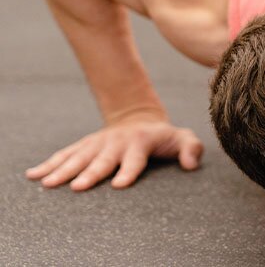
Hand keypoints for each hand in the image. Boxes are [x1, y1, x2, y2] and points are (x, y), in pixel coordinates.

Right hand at [25, 111, 203, 190]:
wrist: (140, 118)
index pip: (135, 159)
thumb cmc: (164, 137)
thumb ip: (190, 149)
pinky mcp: (85, 145)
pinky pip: (65, 154)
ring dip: (62, 169)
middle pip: (102, 160)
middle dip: (90, 173)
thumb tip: (191, 164)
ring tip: (46, 182)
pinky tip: (33, 174)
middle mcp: (116, 143)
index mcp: (141, 142)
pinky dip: (49, 163)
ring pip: (79, 157)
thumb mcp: (182, 138)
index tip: (119, 185)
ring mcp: (98, 143)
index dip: (128, 171)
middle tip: (77, 187)